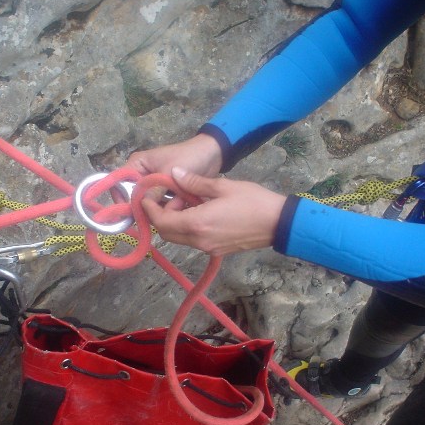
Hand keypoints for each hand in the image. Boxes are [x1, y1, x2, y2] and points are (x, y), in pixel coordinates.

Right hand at [126, 133, 222, 209]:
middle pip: (133, 198)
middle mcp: (141, 176)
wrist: (212, 155)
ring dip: (159, 208)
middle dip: (146, 207)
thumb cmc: (188, 157)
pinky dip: (168, 209)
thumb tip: (141, 208)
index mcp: (136, 165)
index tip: (133, 212)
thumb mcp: (169, 173)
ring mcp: (153, 186)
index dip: (123, 200)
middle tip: (159, 213)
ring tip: (176, 206)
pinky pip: (160, 206)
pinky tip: (180, 207)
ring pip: (147, 204)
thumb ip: (154, 191)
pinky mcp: (164, 193)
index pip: (119, 185)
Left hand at [141, 167, 286, 255]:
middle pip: (167, 233)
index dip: (151, 210)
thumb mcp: (223, 186)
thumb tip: (174, 174)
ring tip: (186, 202)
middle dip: (161, 217)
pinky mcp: (216, 250)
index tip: (146, 197)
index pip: (163, 221)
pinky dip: (188, 228)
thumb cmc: (253, 202)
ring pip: (180, 238)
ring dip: (175, 222)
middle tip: (167, 198)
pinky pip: (193, 240)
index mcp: (197, 224)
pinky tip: (199, 211)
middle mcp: (199, 240)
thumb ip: (195, 182)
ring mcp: (208, 248)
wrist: (279, 224)